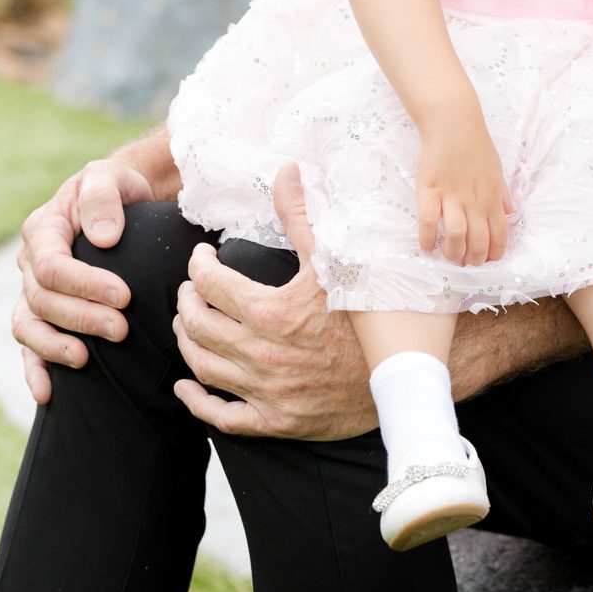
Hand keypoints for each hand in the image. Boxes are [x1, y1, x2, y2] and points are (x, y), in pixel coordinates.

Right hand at [12, 157, 153, 402]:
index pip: (52, 265)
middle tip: (122, 329)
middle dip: (81, 317)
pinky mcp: (43, 313)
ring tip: (86, 359)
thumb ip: (104, 198)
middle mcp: (30, 262)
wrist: (119, 202)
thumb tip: (104, 238)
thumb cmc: (116, 188)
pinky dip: (35, 369)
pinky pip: (28, 344)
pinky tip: (49, 392)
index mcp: (43, 228)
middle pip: (43, 300)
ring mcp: (32, 290)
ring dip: (55, 346)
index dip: (85, 285)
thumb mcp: (111, 177)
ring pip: (29, 325)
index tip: (125, 295)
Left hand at [172, 162, 374, 439]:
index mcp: (272, 312)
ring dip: (186, 342)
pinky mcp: (277, 420)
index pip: (211, 284)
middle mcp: (262, 353)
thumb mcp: (337, 260)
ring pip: (203, 366)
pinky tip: (186, 387)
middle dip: (187, 302)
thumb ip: (302, 217)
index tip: (202, 257)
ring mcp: (267, 391)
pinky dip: (196, 401)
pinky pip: (222, 416)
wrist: (406, 371)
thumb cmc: (370, 313)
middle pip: (198, 325)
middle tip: (191, 289)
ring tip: (188, 324)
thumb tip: (285, 171)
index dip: (199, 265)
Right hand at [415, 122, 512, 266]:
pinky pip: (427, 221)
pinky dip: (427, 239)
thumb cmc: (475, 145)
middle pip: (478, 240)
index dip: (495, 253)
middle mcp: (474, 200)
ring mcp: (451, 196)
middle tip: (467, 263)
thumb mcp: (497, 169)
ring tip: (449, 257)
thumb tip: (512, 212)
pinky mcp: (429, 190)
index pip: (499, 234)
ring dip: (453, 252)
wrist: (453, 122)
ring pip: (455, 235)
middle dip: (474, 259)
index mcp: (492, 196)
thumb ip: (503, 193)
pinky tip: (426, 247)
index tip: (488, 261)